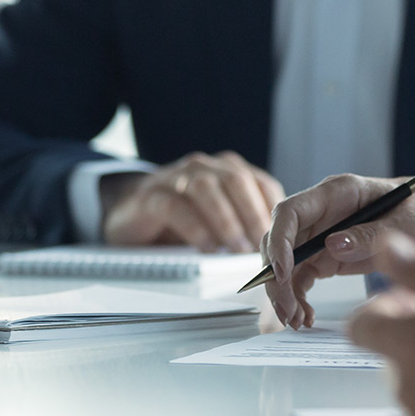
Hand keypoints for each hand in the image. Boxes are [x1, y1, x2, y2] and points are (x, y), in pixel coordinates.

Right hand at [100, 151, 284, 253]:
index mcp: (227, 169)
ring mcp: (176, 178)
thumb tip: (278, 247)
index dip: (273, 208)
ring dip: (226, 220)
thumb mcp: (219, 215)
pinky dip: (194, 228)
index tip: (283, 234)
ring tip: (236, 248)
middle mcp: (204, 167)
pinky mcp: (151, 196)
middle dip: (253, 213)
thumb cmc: (183, 214)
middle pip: (236, 180)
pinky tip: (206, 247)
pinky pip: (175, 206)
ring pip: (207, 189)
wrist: (130, 209)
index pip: (260, 182)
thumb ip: (245, 222)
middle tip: (262, 243)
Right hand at [262, 173, 414, 328]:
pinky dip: (298, 298)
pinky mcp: (326, 256)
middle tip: (288, 310)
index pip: (290, 211)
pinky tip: (306, 316)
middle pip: (280, 241)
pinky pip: (301, 277)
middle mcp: (322, 213)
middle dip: (276, 278)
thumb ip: (372, 232)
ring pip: (285, 264)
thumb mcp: (407, 219)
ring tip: (297, 320)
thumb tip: (331, 245)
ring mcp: (321, 235)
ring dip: (284, 293)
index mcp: (338, 192)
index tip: (283, 273)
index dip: (279, 241)